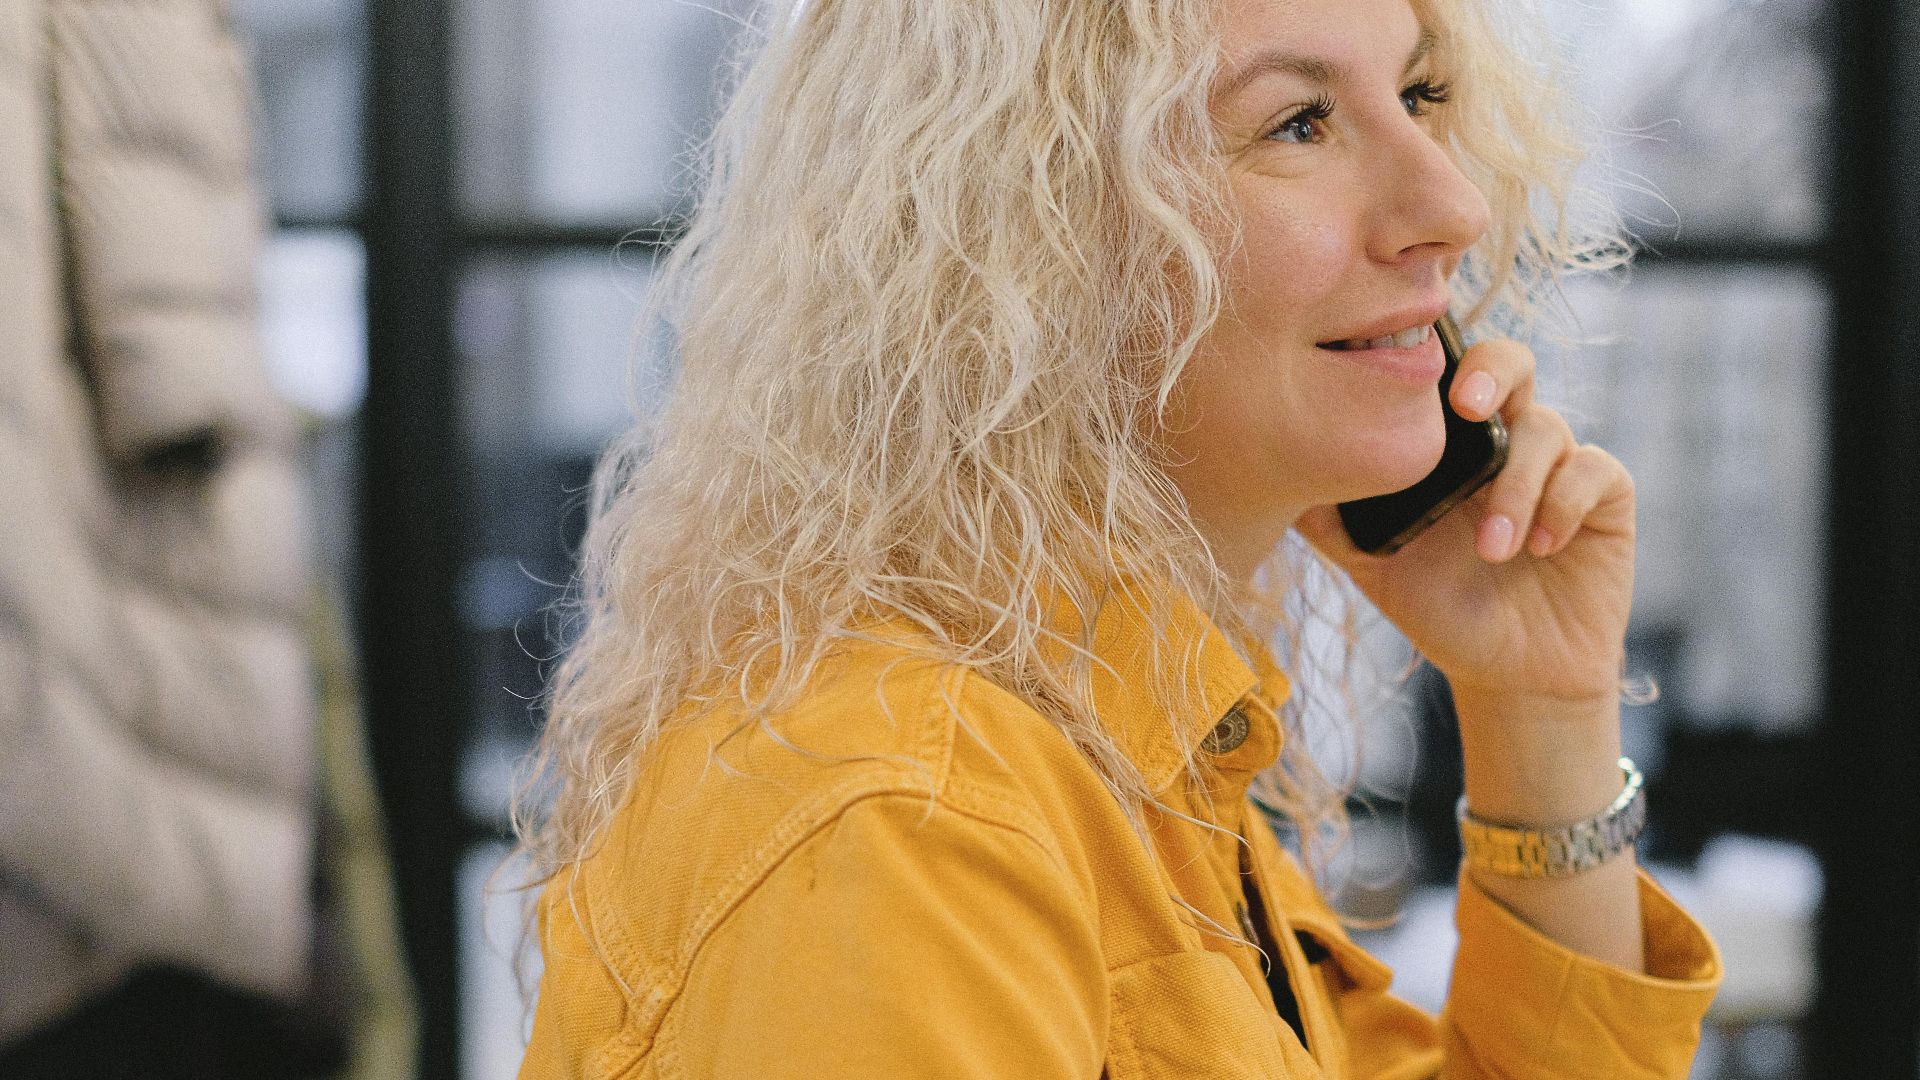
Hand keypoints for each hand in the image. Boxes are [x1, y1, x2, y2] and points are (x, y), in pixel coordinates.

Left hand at [1293, 339, 1634, 705]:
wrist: (1510, 675)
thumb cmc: (1441, 611)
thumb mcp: (1375, 566)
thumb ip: (1331, 522)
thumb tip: (1275, 482)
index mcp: (1449, 446)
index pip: (1446, 371)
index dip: (1435, 357)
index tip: (1408, 379)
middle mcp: (1504, 441)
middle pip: (1511, 362)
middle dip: (1491, 371)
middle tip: (1466, 406)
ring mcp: (1557, 465)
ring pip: (1546, 428)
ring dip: (1517, 485)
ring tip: (1494, 549)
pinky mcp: (1604, 498)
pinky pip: (1594, 470)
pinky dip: (1563, 502)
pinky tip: (1540, 546)